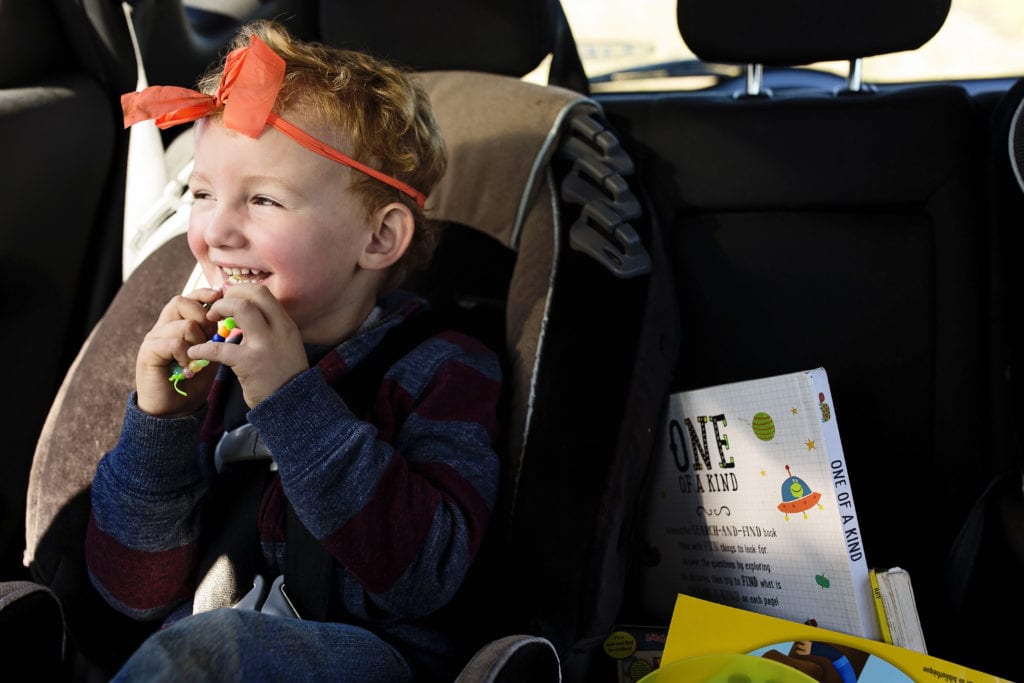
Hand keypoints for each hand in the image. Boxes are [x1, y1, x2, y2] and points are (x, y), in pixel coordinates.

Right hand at [135, 288, 222, 415]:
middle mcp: (163, 327)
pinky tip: (188, 369)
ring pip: (182, 325)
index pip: (188, 298)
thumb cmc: (194, 381)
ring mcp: (153, 338)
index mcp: (177, 323)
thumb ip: (215, 336)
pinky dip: (186, 355)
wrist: (174, 409)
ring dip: (197, 342)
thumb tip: (230, 318)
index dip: (203, 294)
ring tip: (197, 361)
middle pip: (181, 302)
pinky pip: (173, 343)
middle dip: (203, 317)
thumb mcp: (210, 354)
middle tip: (210, 338)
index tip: (220, 296)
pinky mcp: (147, 352)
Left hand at [189, 284, 308, 407]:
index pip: (263, 293)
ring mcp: (265, 345)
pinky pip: (220, 348)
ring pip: (241, 309)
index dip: (240, 290)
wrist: (291, 404)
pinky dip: (203, 349)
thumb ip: (269, 328)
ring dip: (219, 310)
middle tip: (216, 309)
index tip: (227, 299)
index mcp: (286, 324)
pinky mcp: (250, 363)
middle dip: (228, 297)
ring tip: (208, 322)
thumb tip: (243, 312)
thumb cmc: (283, 374)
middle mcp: (279, 329)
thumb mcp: (284, 345)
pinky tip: (194, 353)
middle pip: (252, 295)